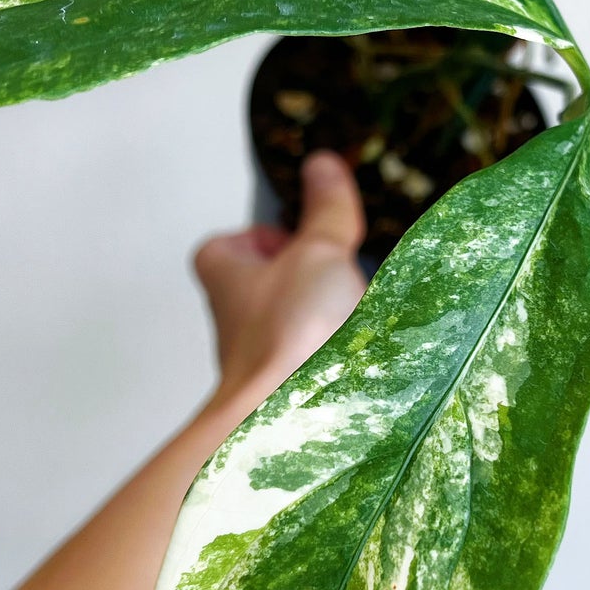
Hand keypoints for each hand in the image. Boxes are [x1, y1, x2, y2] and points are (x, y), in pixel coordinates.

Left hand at [194, 150, 367, 419]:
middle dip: (301, 281)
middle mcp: (233, 323)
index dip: (260, 238)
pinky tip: (366, 355)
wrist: (291, 424)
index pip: (223, 246)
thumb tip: (321, 166)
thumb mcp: (319, 252)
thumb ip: (325, 211)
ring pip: (288, 330)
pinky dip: (336, 357)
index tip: (298, 237)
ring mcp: (258, 364)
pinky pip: (311, 365)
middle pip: (261, 289)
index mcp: (225, 278)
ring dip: (323, 322)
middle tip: (338, 276)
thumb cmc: (291, 335)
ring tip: (359, 318)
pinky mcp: (286, 396)